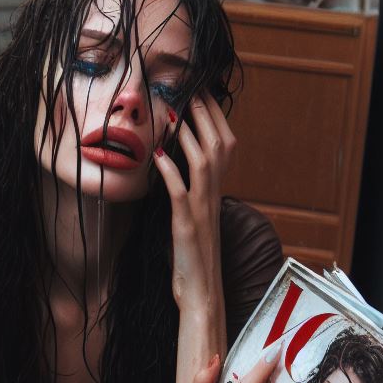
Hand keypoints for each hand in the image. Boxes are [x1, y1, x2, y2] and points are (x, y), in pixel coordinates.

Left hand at [153, 91, 236, 308]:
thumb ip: (188, 194)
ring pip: (204, 162)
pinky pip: (180, 193)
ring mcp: (201, 212)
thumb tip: (174, 169)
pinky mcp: (186, 227)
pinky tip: (158, 153)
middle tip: (192, 88)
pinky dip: (170, 171)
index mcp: (216, 194)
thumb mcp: (193, 219)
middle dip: (206, 115)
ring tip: (176, 110)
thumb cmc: (193, 259)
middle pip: (219, 146)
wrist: (201, 294)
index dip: (214, 120)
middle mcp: (214, 198)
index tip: (201, 94)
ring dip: (190, 134)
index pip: (224, 147)